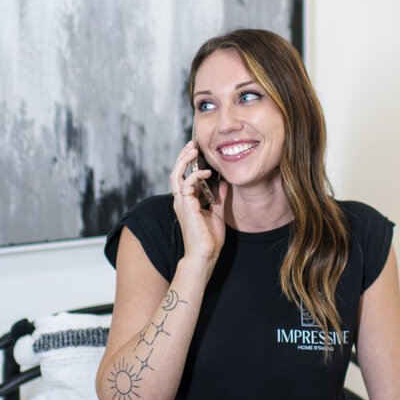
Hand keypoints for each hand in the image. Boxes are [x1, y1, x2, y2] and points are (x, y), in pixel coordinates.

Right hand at [169, 141, 226, 266]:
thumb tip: (224, 183)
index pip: (183, 177)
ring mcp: (181, 203)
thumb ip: (219, 198)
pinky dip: (196, 175)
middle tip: (192, 144)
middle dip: (183, 156)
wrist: (205, 255)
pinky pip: (187, 183)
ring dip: (185, 160)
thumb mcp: (217, 213)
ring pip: (176, 174)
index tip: (197, 151)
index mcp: (186, 202)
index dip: (188, 163)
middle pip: (175, 172)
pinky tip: (207, 173)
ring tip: (194, 149)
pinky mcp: (186, 206)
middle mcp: (180, 201)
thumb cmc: (209, 240)